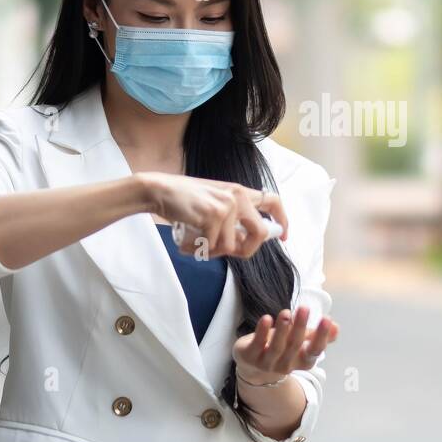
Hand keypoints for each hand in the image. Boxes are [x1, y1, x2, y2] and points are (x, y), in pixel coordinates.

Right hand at [135, 172, 288, 258]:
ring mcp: (227, 205)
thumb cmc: (184, 201)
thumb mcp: (215, 204)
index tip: (283, 236)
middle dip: (247, 250)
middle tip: (226, 252)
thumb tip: (245, 243)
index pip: (273, 201)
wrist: (159, 190)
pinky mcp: (214, 216)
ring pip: (231, 246)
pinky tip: (187, 243)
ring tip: (195, 242)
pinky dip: (199, 250)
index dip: (282, 220)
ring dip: (212, 251)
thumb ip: (232, 220)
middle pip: (260, 233)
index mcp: (240, 192)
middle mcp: (238, 196)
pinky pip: (214, 246)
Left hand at [233, 306, 339, 383]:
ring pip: (276, 347)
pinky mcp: (249, 356)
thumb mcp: (301, 343)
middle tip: (305, 308)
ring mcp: (266, 363)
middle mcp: (285, 365)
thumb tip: (336, 327)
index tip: (327, 319)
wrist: (253, 369)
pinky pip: (256, 344)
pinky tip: (266, 318)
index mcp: (301, 361)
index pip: (314, 351)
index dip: (321, 337)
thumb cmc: (282, 349)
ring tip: (286, 312)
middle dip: (300, 327)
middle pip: (294, 346)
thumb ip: (317, 336)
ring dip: (281, 329)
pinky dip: (261, 331)